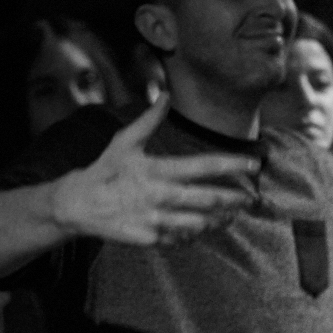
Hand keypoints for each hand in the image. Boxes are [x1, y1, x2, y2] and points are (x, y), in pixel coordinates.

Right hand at [51, 97, 259, 245]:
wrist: (78, 205)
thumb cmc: (107, 170)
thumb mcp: (124, 142)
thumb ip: (149, 120)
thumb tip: (164, 94)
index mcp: (158, 170)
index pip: (204, 166)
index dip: (232, 165)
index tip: (254, 164)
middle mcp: (161, 196)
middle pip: (211, 199)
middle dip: (236, 199)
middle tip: (253, 197)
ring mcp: (157, 220)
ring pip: (202, 223)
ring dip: (221, 219)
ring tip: (233, 214)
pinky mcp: (153, 239)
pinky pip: (184, 238)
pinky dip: (197, 233)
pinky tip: (204, 227)